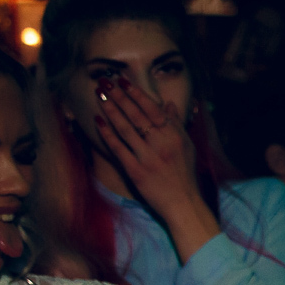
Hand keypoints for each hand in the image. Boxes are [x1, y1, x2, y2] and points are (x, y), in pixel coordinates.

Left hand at [92, 75, 200, 220]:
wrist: (183, 203)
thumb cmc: (185, 174)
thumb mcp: (186, 146)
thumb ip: (176, 124)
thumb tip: (168, 104)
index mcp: (174, 135)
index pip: (152, 109)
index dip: (137, 94)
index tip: (123, 81)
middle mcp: (161, 144)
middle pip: (136, 115)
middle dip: (119, 96)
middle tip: (105, 82)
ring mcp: (147, 157)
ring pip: (125, 128)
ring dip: (110, 110)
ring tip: (99, 95)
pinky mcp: (135, 171)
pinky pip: (118, 148)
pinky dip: (107, 134)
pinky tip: (97, 121)